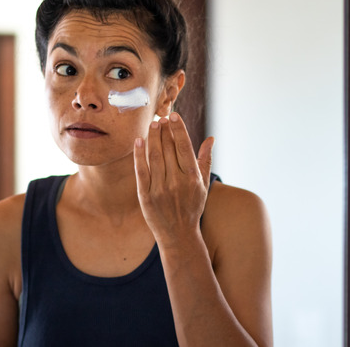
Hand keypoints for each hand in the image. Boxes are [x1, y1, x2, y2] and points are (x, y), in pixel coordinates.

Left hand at [133, 112, 213, 248]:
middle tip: (160, 117)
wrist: (178, 235)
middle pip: (168, 149)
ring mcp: (160, 189)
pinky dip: (139, 155)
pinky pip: (141, 171)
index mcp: (192, 178)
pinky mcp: (146, 196)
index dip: (178, 129)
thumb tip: (211, 138)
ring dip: (153, 138)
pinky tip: (139, 141)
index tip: (173, 115)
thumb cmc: (192, 207)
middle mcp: (176, 182)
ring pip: (155, 157)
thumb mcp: (203, 185)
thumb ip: (205, 159)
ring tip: (152, 125)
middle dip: (164, 131)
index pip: (184, 147)